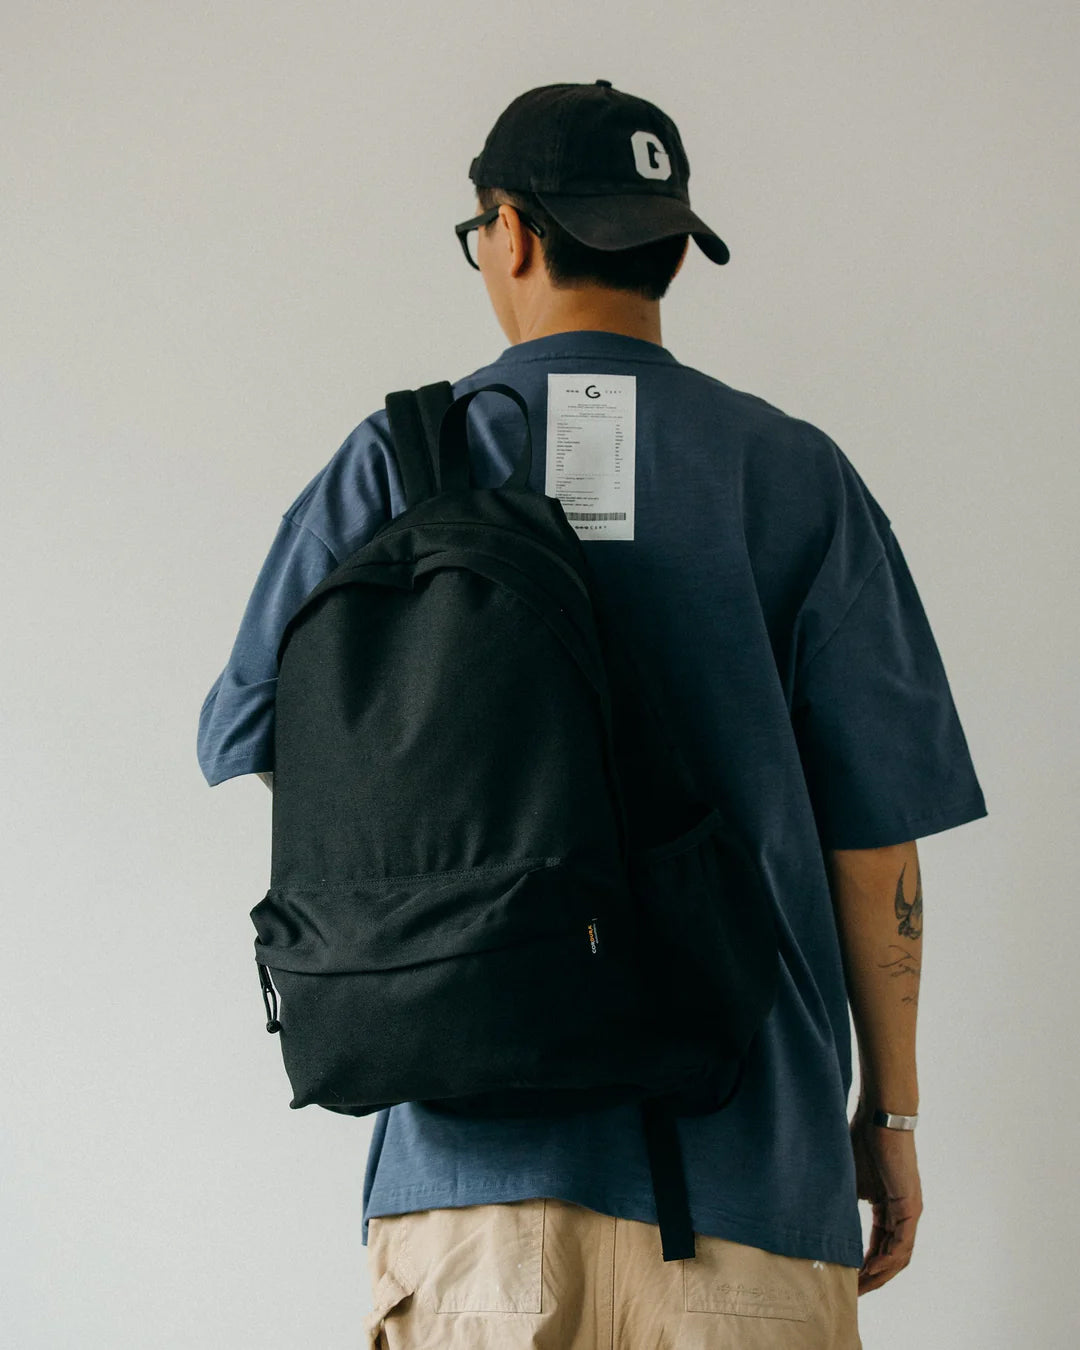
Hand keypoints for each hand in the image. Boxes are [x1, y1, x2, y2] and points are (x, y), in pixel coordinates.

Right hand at [849, 1101, 923, 1293]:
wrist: (879, 1118)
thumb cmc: (861, 1141)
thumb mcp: (847, 1181)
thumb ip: (842, 1203)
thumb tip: (819, 1223)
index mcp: (886, 1208)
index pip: (877, 1246)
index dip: (864, 1266)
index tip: (847, 1281)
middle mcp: (901, 1214)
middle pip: (889, 1258)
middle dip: (871, 1278)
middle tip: (852, 1294)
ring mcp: (908, 1211)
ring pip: (897, 1256)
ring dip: (880, 1274)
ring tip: (860, 1287)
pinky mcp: (911, 1206)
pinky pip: (902, 1243)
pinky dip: (887, 1260)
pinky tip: (871, 1268)